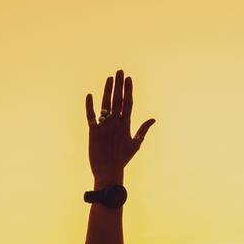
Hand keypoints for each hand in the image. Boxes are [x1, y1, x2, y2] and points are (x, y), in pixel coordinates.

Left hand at [86, 69, 154, 186]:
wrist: (109, 172)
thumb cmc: (122, 159)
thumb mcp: (135, 144)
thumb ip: (144, 130)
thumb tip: (154, 119)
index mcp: (126, 124)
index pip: (128, 103)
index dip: (128, 89)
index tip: (128, 78)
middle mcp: (116, 123)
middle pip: (118, 99)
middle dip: (119, 84)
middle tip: (119, 71)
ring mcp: (105, 127)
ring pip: (106, 104)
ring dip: (107, 90)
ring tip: (109, 78)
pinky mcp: (93, 132)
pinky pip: (91, 116)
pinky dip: (89, 106)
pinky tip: (89, 95)